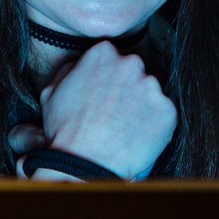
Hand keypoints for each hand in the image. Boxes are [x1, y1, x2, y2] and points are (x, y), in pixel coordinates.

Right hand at [32, 42, 176, 179]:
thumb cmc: (64, 131)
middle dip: (126, 89)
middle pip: (133, 72)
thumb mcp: (51, 91)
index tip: (104, 94)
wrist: (85, 164)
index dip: (107, 78)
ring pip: (150, 93)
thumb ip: (69, 70)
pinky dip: (154, 125)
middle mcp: (130, 64)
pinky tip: (137, 137)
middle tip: (114, 113)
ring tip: (124, 128)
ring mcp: (151, 87)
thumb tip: (79, 65)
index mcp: (102, 54)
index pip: (111, 57)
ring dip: (142, 106)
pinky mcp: (167, 110)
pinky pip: (163, 115)